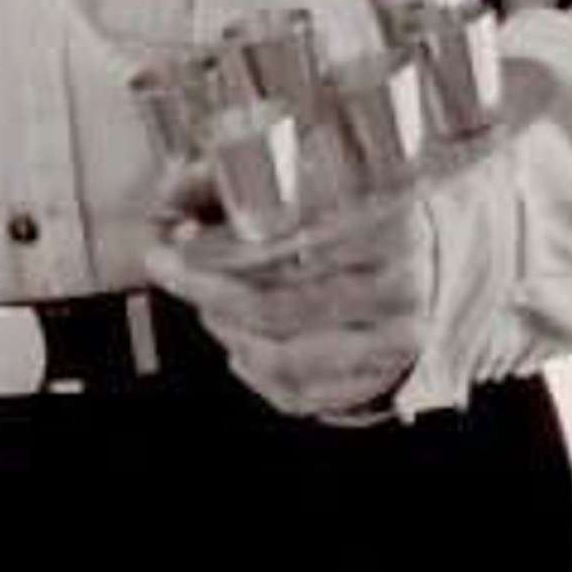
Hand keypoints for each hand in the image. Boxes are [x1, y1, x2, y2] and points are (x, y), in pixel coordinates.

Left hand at [145, 176, 428, 425]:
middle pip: (279, 304)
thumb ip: (232, 181)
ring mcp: (393, 341)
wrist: (404, 268)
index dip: (223, 246)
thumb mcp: (294, 182)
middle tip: (166, 268)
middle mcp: (399, 284)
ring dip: (226, 329)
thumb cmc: (341, 220)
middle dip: (207, 289)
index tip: (178, 242)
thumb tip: (173, 191)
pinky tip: (239, 339)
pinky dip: (251, 366)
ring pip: (282, 354)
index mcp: (386, 221)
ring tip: (205, 301)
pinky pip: (295, 391)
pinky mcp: (377, 381)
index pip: (292, 241)